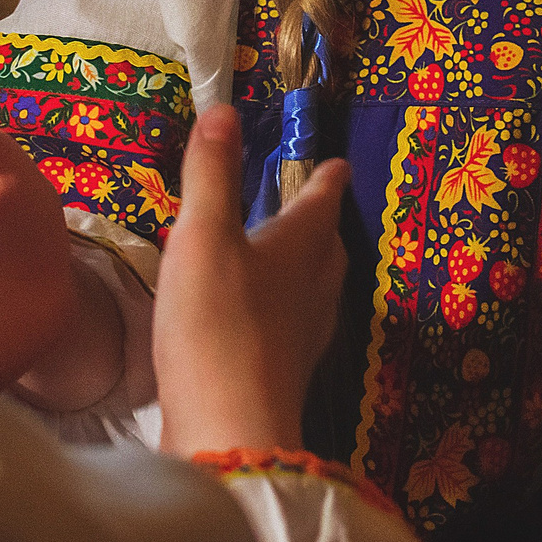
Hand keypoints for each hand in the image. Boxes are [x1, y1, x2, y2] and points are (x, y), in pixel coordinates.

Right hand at [154, 107, 346, 454]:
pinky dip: (280, 310)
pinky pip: (289, 329)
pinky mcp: (278, 377)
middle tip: (315, 209)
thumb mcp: (205, 237)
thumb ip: (212, 176)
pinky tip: (258, 319)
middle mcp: (310, 294)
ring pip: (313, 293)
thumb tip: (224, 111)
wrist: (228, 429)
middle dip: (322, 227)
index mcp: (299, 252)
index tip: (337, 163)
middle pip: (327, 252)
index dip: (326, 180)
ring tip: (289, 259)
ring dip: (305, 270)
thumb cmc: (218, 325)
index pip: (321, 205)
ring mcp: (298, 341)